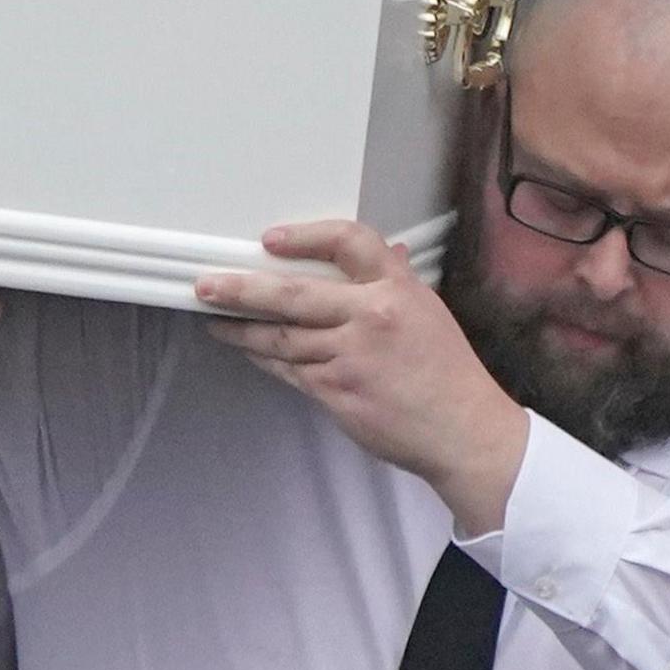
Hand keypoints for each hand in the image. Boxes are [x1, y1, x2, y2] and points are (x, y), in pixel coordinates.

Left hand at [195, 220, 529, 532]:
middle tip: (206, 285)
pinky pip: (288, 370)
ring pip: (281, 337)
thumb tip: (385, 252)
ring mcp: (350, 355)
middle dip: (242, 289)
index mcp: (397, 289)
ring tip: (215, 319)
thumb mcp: (429, 313)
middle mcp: (371, 316)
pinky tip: (247, 350)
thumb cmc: (447, 374)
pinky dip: (264, 359)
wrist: (463, 432)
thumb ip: (397, 283)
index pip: (348, 243)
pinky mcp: (336, 391)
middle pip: (292, 294)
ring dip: (242, 329)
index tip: (270, 239)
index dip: (305, 237)